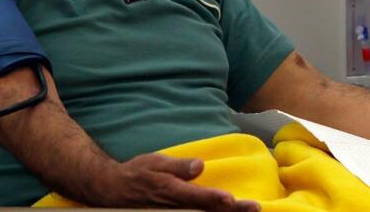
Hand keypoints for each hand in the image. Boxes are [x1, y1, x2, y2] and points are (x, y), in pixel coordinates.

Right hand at [96, 152, 259, 210]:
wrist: (115, 190)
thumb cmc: (137, 173)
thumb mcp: (155, 162)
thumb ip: (178, 166)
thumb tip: (199, 165)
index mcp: (170, 191)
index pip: (196, 197)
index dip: (214, 198)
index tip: (231, 199)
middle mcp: (174, 207)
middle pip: (207, 211)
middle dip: (232, 210)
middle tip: (255, 208)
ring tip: (249, 211)